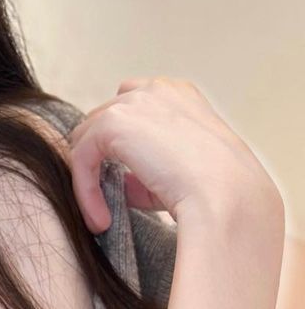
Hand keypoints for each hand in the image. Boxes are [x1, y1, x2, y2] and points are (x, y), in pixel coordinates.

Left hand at [65, 77, 283, 233]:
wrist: (227, 197)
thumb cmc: (216, 190)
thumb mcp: (181, 170)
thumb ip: (147, 168)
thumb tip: (119, 184)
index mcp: (177, 94)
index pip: (130, 108)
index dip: (121, 144)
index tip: (124, 180)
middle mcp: (154, 89)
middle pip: (102, 121)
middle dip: (102, 160)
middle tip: (108, 201)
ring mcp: (133, 102)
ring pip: (87, 140)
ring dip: (90, 177)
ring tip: (104, 215)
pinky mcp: (112, 124)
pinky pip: (82, 158)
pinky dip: (85, 190)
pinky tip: (101, 219)